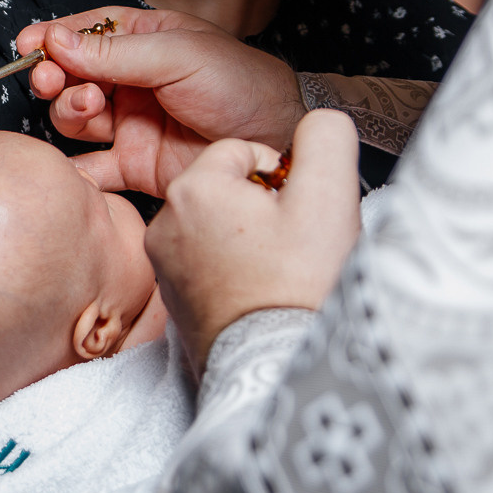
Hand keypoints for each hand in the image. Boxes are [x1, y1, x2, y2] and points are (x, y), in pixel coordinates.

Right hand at [17, 7, 305, 191]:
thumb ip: (116, 54)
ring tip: (86, 106)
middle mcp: (134, 80)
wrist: (275, 145)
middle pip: (73, 75)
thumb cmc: (242, 86)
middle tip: (52, 80)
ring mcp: (132, 122)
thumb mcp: (180, 56)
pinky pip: (93, 167)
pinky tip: (71, 164)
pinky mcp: (135, 165)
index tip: (28, 45)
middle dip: (55, 75)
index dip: (55, 37)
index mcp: (147, 40)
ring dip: (69, 110)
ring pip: (76, 117)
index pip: (89, 32)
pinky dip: (76, 168)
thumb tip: (57, 41)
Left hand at [145, 110, 360, 373]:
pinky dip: (233, 268)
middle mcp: (165, 222)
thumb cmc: (300, 286)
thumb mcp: (329, 194)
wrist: (280, 368)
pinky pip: (206, 260)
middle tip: (290, 243)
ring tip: (276, 269)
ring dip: (248, 236)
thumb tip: (317, 124)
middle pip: (227, 186)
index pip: (244, 151)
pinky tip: (259, 290)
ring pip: (216, 223)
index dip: (283, 176)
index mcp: (193, 188)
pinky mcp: (171, 298)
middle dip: (262, 205)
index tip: (297, 211)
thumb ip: (325, 137)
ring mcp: (163, 264)